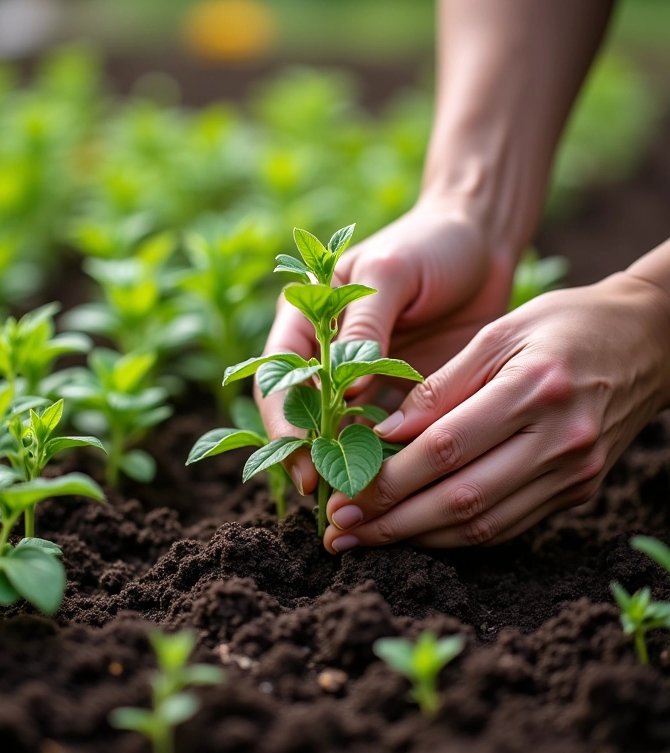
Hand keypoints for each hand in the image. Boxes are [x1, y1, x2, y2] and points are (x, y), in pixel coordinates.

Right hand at [257, 195, 516, 493]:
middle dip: (310, 458)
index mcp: (307, 320)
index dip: (285, 425)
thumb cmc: (429, 246)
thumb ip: (364, 327)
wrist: (481, 244)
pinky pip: (384, 434)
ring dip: (344, 467)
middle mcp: (326, 355)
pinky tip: (394, 482)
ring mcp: (362, 379)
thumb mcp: (390, 273)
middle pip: (302, 415)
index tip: (303, 463)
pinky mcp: (398, 394)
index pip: (278, 380)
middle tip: (329, 497)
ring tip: (358, 502)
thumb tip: (348, 393)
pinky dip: (384, 459)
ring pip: (340, 433)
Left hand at [324, 272, 669, 552]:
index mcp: (536, 388)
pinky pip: (508, 526)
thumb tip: (386, 434)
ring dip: (419, 538)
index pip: (447, 448)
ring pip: (483, 524)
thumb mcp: (498, 333)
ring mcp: (574, 472)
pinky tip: (418, 534)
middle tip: (341, 531)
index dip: (389, 479)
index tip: (344, 494)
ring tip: (368, 540)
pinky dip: (457, 536)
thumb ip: (440, 386)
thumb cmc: (564, 324)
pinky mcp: (579, 490)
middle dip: (392, 522)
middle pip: (462, 498)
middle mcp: (560, 440)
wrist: (650, 341)